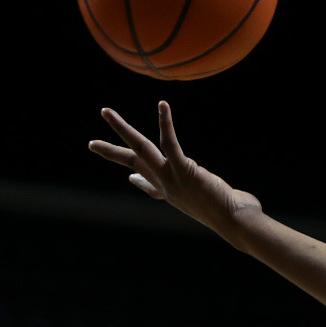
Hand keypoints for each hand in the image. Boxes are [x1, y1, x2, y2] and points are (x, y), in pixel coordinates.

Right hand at [88, 103, 263, 239]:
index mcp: (173, 195)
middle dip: (111, 153)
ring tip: (105, 112)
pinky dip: (165, 122)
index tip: (130, 177)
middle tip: (91, 143)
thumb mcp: (217, 207)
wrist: (235, 221)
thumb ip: (214, 199)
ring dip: (121, 129)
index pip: (151, 187)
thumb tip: (228, 197)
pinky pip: (169, 142)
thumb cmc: (235, 214)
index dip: (140, 181)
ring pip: (140, 149)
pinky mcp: (183, 168)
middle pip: (134, 164)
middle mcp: (167, 186)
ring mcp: (171, 178)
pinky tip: (162, 105)